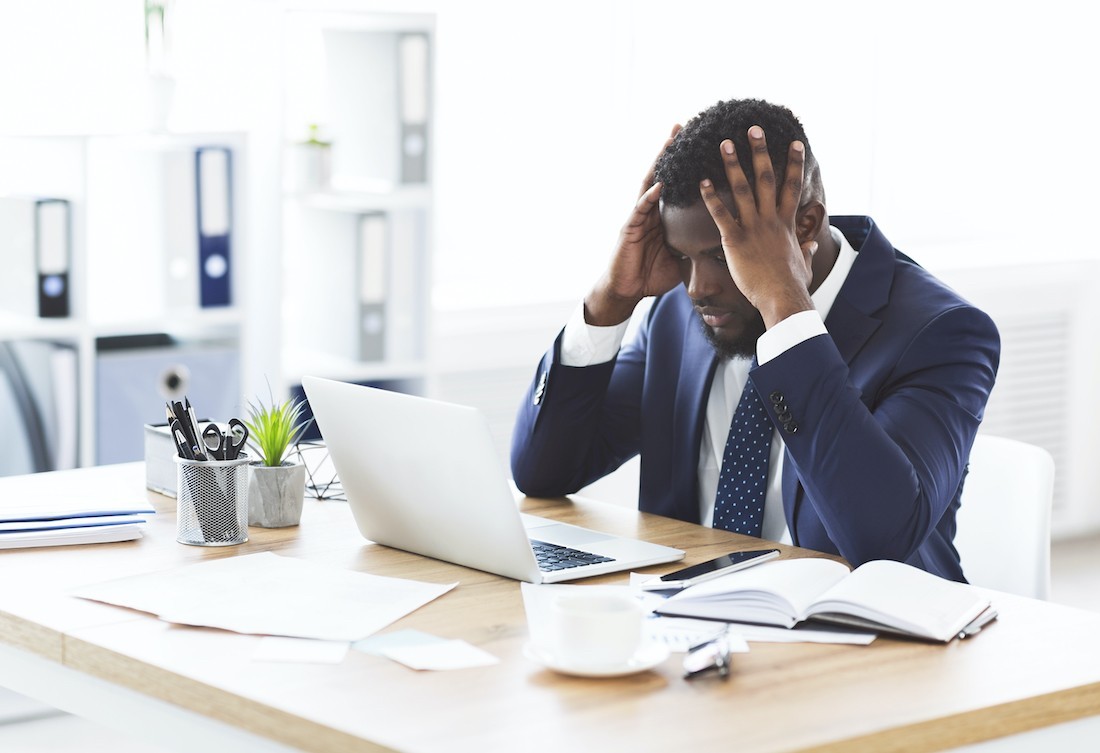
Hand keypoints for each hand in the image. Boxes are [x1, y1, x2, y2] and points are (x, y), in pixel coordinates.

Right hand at [585, 125, 683, 325]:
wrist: (626, 292)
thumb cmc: (650, 277)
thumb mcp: (680, 260)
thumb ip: (694, 247)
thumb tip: (717, 244)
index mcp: (662, 218)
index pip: (675, 184)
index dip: (684, 165)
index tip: (697, 143)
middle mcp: (649, 212)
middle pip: (661, 175)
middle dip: (669, 151)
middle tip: (681, 126)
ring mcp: (638, 218)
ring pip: (650, 184)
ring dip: (659, 163)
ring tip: (669, 142)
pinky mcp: (629, 229)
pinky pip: (641, 208)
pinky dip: (650, 195)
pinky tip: (659, 183)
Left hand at [698, 126, 814, 328]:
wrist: (782, 297)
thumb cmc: (793, 285)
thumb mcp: (804, 264)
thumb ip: (806, 251)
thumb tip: (813, 246)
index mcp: (787, 223)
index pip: (792, 186)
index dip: (794, 163)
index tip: (794, 143)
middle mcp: (771, 219)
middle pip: (766, 177)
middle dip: (760, 151)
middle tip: (753, 128)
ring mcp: (753, 227)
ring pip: (742, 189)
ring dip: (732, 164)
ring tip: (724, 143)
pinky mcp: (735, 240)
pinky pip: (721, 214)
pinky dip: (710, 197)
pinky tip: (701, 182)